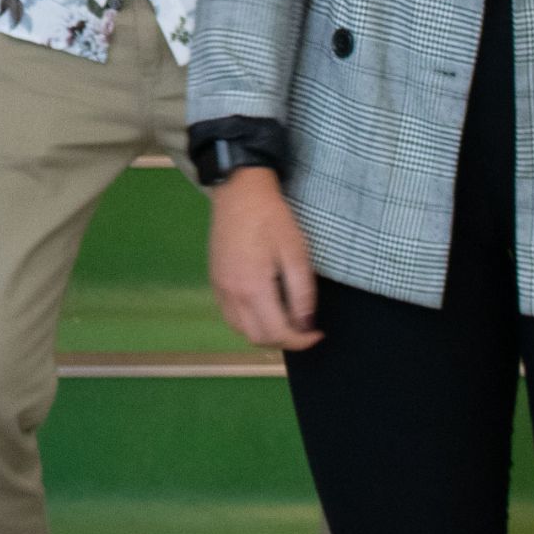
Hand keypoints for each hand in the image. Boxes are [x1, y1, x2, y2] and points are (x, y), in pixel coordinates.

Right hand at [206, 168, 323, 349]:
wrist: (239, 192)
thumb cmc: (272, 218)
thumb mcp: (296, 252)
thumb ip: (302, 293)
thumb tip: (306, 324)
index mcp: (253, 288)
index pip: (278, 333)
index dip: (301, 341)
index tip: (318, 334)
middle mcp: (232, 294)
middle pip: (257, 338)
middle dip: (284, 340)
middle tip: (304, 327)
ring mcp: (220, 288)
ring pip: (241, 330)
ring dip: (265, 333)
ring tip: (285, 318)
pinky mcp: (215, 281)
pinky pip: (231, 316)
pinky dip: (249, 322)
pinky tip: (264, 308)